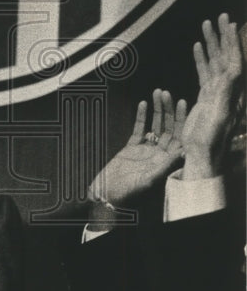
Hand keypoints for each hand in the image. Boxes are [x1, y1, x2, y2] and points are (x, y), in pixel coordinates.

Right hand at [89, 89, 185, 206]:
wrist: (106, 197)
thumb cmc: (128, 195)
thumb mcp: (149, 181)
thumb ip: (166, 166)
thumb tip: (185, 151)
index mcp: (167, 163)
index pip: (179, 138)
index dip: (182, 120)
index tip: (183, 103)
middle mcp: (159, 156)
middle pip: (168, 128)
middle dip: (169, 110)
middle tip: (167, 93)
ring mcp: (145, 151)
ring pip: (155, 126)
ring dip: (157, 110)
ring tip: (157, 93)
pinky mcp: (130, 149)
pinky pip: (138, 130)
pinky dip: (141, 117)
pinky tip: (143, 104)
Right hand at [181, 13, 242, 179]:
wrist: (202, 156)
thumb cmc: (210, 141)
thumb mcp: (219, 117)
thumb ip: (225, 95)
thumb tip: (231, 71)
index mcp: (232, 93)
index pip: (234, 61)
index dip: (232, 43)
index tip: (228, 24)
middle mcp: (228, 90)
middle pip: (227, 57)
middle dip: (223, 36)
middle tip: (221, 16)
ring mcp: (217, 92)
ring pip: (215, 61)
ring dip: (212, 43)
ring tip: (207, 24)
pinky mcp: (206, 97)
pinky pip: (205, 71)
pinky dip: (202, 57)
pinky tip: (198, 47)